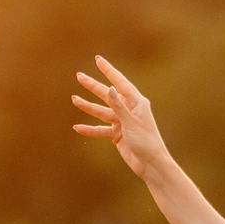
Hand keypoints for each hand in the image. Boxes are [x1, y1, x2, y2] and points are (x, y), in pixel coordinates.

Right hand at [73, 56, 168, 176]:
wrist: (151, 164)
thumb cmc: (146, 142)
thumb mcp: (131, 122)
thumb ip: (118, 106)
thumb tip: (109, 88)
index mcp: (136, 102)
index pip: (120, 82)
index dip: (108, 70)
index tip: (98, 59)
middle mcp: (129, 110)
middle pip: (107, 95)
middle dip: (93, 86)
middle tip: (79, 76)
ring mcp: (122, 122)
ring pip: (101, 112)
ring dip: (88, 106)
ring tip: (74, 99)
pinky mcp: (117, 134)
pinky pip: (100, 130)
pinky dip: (90, 129)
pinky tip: (77, 128)